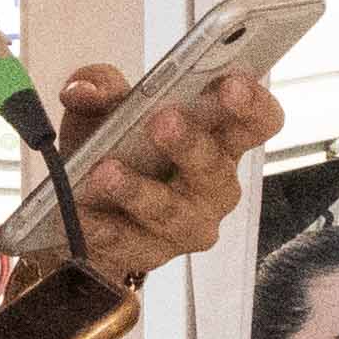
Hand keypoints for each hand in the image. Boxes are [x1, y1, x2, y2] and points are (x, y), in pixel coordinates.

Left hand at [43, 53, 282, 280]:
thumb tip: (84, 90)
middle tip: (162, 120)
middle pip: (216, 168)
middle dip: (190, 143)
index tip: (232, 83)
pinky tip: (79, 210)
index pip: (259, 122)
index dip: (252, 104)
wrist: (84, 210)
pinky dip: (99, 224)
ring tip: (105, 171)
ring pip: (172, 212)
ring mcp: (187, 225)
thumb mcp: (107, 107)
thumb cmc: (116, 147)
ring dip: (138, 190)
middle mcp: (214, 186)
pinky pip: (125, 241)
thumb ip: (99, 86)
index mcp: (220, 139)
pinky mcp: (151, 255)